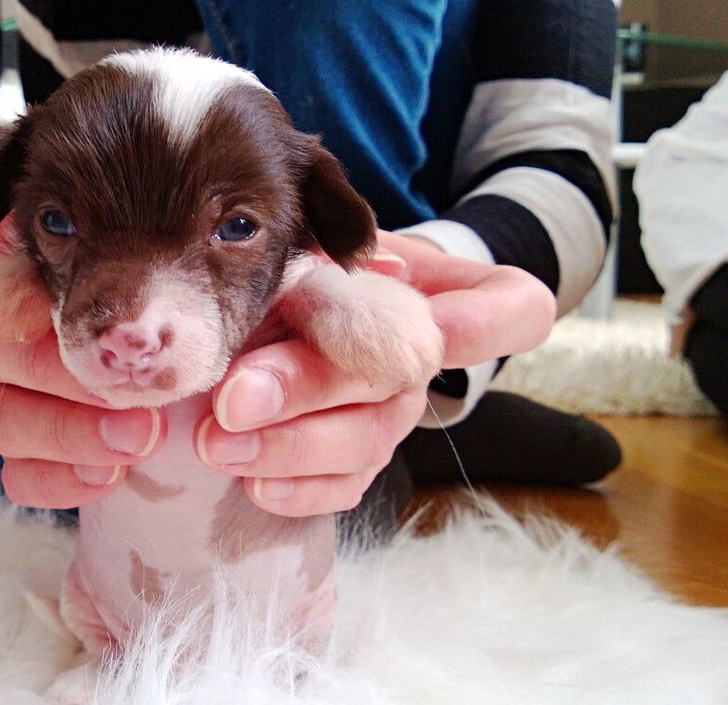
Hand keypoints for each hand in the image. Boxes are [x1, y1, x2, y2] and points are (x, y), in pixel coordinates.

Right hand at [0, 209, 161, 508]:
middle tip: (124, 378)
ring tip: (141, 431)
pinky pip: (17, 477)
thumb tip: (39, 231)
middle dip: (52, 367)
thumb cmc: (134, 277)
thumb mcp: (113, 242)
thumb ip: (84, 236)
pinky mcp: (20, 455)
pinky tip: (110, 472)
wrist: (164, 346)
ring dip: (71, 430)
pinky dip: (63, 478)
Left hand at [193, 230, 555, 516]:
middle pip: (393, 383)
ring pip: (364, 442)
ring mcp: (393, 416)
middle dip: (307, 389)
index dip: (485, 323)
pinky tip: (250, 482)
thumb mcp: (331, 239)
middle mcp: (425, 364)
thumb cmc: (327, 259)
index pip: (510, 311)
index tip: (432, 324)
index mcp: (444, 298)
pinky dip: (296, 489)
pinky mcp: (358, 461)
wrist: (304, 302)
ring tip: (217, 441)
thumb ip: (333, 244)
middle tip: (235, 397)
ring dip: (286, 446)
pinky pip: (342, 487)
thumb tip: (312, 266)